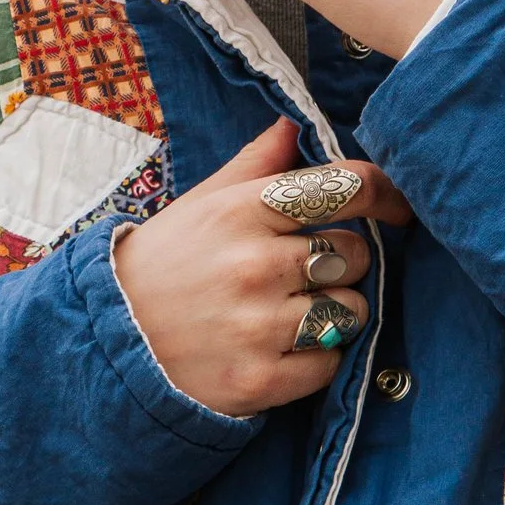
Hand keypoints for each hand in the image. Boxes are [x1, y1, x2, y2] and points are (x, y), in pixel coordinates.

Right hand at [114, 120, 410, 419]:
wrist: (106, 347)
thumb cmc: (159, 268)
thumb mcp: (199, 205)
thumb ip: (254, 165)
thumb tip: (294, 124)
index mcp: (241, 209)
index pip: (344, 187)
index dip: (385, 194)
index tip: (398, 208)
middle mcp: (254, 264)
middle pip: (355, 252)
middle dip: (343, 261)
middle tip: (306, 273)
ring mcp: (258, 325)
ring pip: (352, 309)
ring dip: (335, 313)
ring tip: (293, 315)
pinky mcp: (259, 379)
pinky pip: (330, 363)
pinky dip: (317, 360)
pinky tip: (280, 351)